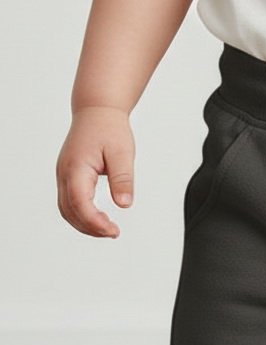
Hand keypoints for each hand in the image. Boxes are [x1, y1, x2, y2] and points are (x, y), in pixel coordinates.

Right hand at [55, 106, 134, 237]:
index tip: (113, 230)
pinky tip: (99, 219)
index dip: (95, 222)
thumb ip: (122, 179)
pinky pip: (68, 203)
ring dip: (85, 225)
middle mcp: (65, 172)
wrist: (96, 111)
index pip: (80, 203)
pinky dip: (82, 216)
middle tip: (114, 232)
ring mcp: (63, 175)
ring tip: (108, 229)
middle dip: (90, 228)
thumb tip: (124, 204)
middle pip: (70, 211)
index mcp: (76, 166)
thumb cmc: (109, 128)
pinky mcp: (67, 177)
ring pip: (66, 210)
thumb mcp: (122, 153)